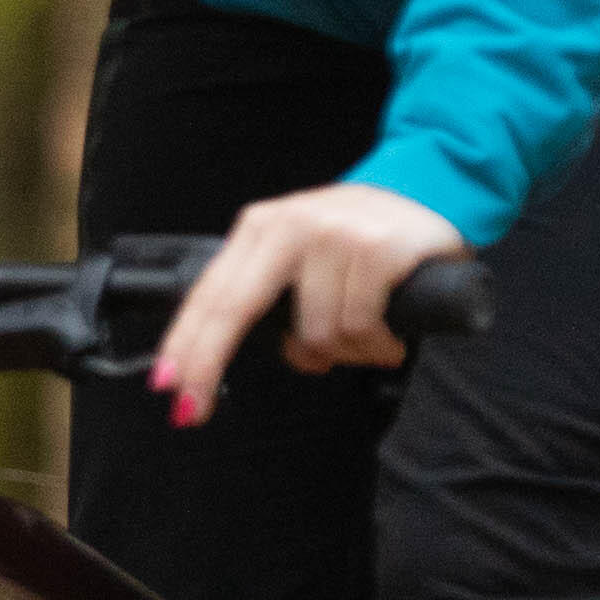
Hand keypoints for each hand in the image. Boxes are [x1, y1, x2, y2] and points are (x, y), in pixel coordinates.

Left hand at [147, 181, 470, 422]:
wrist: (433, 188)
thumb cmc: (359, 236)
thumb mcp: (300, 249)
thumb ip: (266, 292)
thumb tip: (239, 359)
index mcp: (264, 226)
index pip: (213, 291)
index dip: (186, 343)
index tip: (167, 386)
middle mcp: (292, 225)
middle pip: (235, 310)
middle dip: (208, 365)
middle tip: (195, 411)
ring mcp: (336, 236)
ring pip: (315, 334)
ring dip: (342, 355)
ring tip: (365, 340)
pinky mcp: (378, 250)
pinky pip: (361, 328)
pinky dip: (376, 346)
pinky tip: (389, 337)